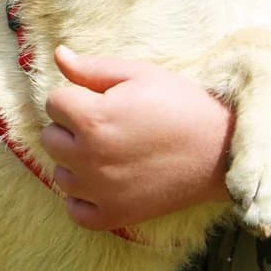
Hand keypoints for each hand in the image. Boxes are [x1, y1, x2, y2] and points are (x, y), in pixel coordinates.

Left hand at [40, 46, 232, 230]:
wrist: (219, 150)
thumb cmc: (181, 105)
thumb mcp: (140, 74)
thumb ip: (93, 67)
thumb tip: (59, 54)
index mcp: (93, 118)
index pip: (54, 102)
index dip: (77, 96)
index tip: (102, 100)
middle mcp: (88, 157)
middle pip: (51, 138)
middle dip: (72, 128)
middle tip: (108, 125)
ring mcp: (99, 191)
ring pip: (60, 173)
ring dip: (76, 162)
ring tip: (111, 152)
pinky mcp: (112, 216)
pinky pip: (74, 209)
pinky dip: (84, 197)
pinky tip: (106, 181)